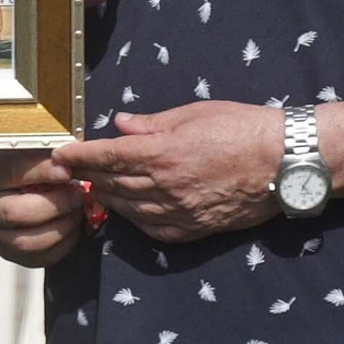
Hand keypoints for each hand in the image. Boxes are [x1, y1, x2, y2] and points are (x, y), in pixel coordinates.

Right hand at [0, 149, 85, 267]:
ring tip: (77, 211)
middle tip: (79, 194)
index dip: (42, 172)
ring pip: (29, 242)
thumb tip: (70, 160)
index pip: (13, 172)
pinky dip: (64, 243)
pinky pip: (42, 257)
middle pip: (17, 213)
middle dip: (56, 204)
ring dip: (62, 227)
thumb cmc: (21, 173)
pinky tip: (72, 227)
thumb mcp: (27, 155)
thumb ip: (44, 156)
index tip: (67, 170)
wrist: (3, 197)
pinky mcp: (15, 256)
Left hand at [55, 102, 285, 242]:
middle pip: (112, 184)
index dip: (79, 156)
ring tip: (95, 186)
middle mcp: (166, 186)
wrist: (285, 163)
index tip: (59, 155)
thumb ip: (151, 123)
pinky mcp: (192, 229)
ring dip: (107, 196)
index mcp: (163, 153)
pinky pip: (151, 227)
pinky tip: (128, 207)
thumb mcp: (194, 113)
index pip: (107, 157)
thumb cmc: (243, 128)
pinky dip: (133, 217)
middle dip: (87, 175)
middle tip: (71, 169)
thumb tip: (120, 124)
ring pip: (127, 208)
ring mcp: (178, 211)